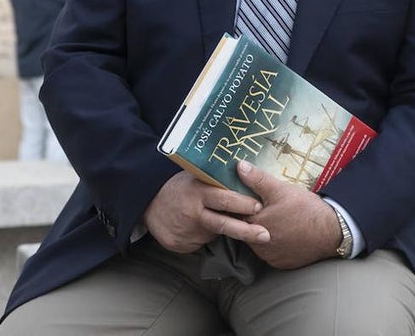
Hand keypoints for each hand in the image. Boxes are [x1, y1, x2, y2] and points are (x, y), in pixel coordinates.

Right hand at [143, 171, 269, 253]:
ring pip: (216, 234)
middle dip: (247, 230)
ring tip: (246, 231)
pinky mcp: (181, 245)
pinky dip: (208, 237)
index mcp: (198, 192)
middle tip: (265, 234)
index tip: (260, 206)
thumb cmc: (179, 188)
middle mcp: (193, 212)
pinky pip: (203, 242)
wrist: (149, 205)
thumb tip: (246, 170)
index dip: (243, 203)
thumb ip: (215, 179)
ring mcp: (187, 230)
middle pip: (224, 223)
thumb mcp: (194, 177)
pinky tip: (201, 229)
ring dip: (230, 232)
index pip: (224, 198)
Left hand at [236, 160, 340, 268]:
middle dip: (249, 218)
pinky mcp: (281, 263)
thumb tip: (239, 166)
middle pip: (245, 229)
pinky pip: (270, 252)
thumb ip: (257, 179)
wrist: (332, 231)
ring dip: (260, 231)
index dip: (237, 204)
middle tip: (261, 207)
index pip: (235, 214)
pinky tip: (281, 232)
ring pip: (257, 242)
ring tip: (272, 218)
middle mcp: (258, 246)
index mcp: (254, 225)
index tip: (241, 196)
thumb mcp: (280, 189)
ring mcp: (270, 257)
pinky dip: (272, 243)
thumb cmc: (305, 209)